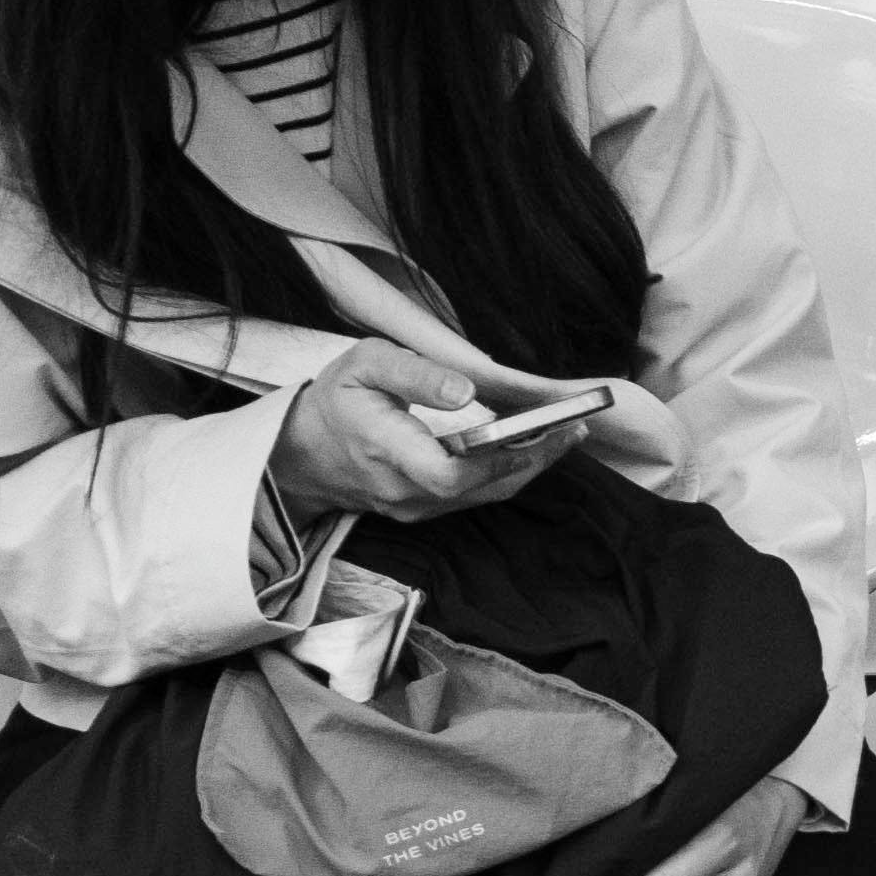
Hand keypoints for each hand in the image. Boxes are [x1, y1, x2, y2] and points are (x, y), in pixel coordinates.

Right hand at [264, 339, 596, 523]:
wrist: (300, 451)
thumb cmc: (336, 400)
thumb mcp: (364, 366)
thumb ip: (415, 374)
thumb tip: (467, 391)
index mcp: (385, 451)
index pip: (449, 474)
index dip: (499, 459)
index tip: (541, 429)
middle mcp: (403, 490)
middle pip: (482, 489)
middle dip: (534, 459)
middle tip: (575, 426)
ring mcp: (414, 507)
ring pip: (484, 495)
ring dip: (528, 466)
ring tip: (567, 433)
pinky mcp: (424, 510)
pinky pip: (474, 496)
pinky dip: (507, 472)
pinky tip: (532, 446)